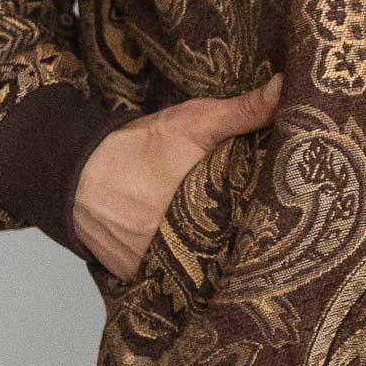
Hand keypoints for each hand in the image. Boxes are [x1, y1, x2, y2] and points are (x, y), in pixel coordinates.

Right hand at [74, 73, 283, 281]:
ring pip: (199, 268)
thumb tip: (284, 87)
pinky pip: (168, 278)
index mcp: (208, 212)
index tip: (289, 218)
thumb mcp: (194, 122)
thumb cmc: (139, 147)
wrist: (76, 172)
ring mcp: (159, 265)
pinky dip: (179, 269)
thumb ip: (243, 111)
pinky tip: (195, 257)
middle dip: (244, 244)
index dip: (271, 224)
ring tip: (235, 248)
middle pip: (228, 252)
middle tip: (270, 234)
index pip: (254, 229)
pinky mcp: (137, 275)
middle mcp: (185, 247)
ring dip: (213, 259)